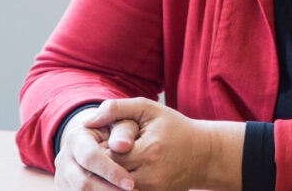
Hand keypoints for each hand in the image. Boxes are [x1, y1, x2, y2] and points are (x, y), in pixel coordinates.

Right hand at [54, 105, 139, 189]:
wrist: (102, 141)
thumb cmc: (117, 131)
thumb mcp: (123, 123)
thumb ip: (124, 130)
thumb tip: (121, 146)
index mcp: (76, 137)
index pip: (90, 157)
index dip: (111, 172)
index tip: (131, 183)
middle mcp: (64, 159)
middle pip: (82, 183)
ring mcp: (63, 177)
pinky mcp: (66, 190)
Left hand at [86, 98, 243, 190]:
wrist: (203, 154)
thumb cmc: (174, 127)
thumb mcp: (148, 109)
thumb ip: (117, 109)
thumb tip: (88, 120)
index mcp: (148, 151)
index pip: (108, 155)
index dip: (99, 148)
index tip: (97, 141)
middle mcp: (150, 176)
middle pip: (111, 175)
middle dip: (102, 164)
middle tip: (99, 154)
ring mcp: (153, 190)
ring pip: (116, 187)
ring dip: (109, 176)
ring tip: (108, 163)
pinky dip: (120, 183)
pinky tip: (121, 173)